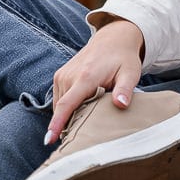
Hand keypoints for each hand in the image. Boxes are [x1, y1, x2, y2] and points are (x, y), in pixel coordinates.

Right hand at [46, 19, 144, 143]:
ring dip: (68, 116)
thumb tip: (121, 105)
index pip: (66, 105)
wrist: (112, 39)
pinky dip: (67, 108)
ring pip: (60, 106)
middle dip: (67, 126)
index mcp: (85, 77)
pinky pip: (59, 99)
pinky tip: (81, 110)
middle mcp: (69, 76)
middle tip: (82, 140)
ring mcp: (62, 75)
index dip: (57, 125)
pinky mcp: (60, 75)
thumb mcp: (130, 74)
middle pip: (62, 110)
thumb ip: (125, 90)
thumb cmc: (123, 59)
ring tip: (86, 121)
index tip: (48, 141)